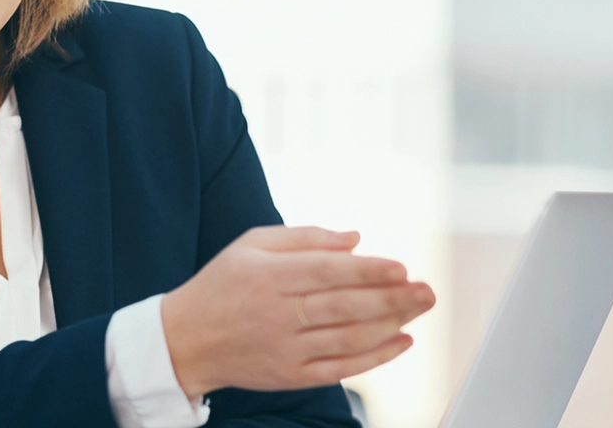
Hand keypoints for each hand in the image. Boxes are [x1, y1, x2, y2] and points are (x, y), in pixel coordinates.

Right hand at [157, 226, 435, 396]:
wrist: (185, 340)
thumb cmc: (222, 285)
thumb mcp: (250, 245)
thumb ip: (303, 238)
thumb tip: (355, 239)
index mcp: (267, 276)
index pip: (326, 272)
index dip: (367, 270)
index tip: (401, 266)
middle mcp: (276, 313)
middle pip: (344, 306)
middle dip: (391, 298)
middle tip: (426, 290)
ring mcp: (284, 348)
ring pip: (347, 338)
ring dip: (390, 325)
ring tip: (418, 311)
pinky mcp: (289, 375)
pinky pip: (339, 368)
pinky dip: (374, 358)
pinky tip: (399, 342)